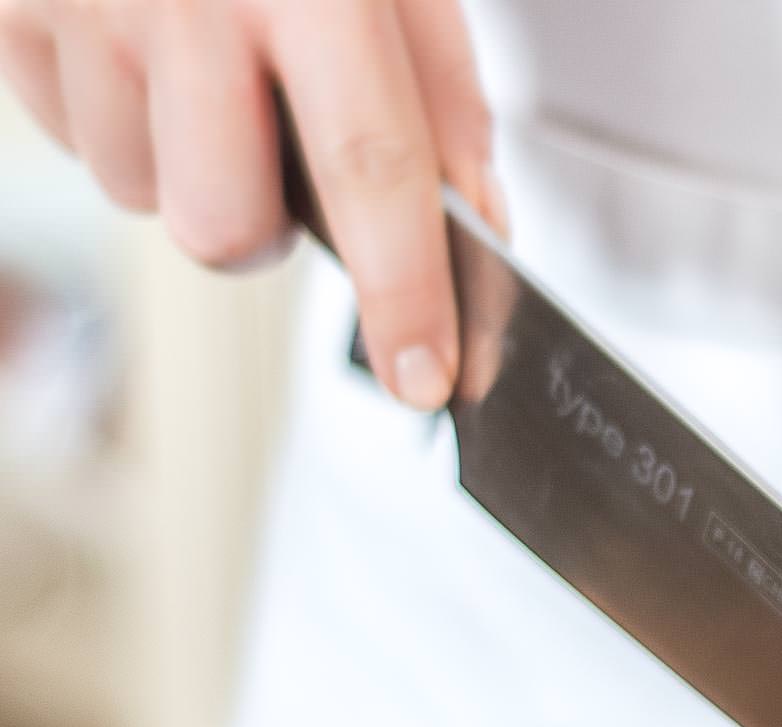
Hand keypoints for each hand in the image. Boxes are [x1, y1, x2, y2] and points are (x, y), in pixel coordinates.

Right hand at [0, 0, 503, 408]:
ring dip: (187, 169)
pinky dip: (120, 122)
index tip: (423, 378)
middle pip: (224, 227)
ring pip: (142, 195)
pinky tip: (140, 46)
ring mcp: (75, 3)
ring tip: (203, 69)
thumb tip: (478, 231)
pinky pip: (75, 140)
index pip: (371, 173)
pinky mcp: (7, 12)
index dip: (405, 293)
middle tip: (280, 160)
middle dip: (265, 235)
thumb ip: (444, 95)